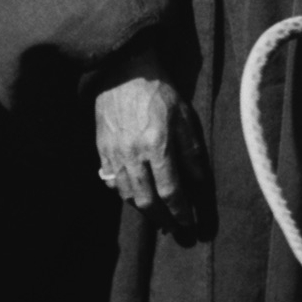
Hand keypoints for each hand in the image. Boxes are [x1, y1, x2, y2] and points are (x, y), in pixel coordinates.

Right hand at [94, 70, 207, 230]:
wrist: (125, 72)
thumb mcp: (185, 118)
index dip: (180, 212)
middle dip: (162, 220)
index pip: (170, 191)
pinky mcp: (102, 150)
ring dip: (144, 210)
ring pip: (127, 195)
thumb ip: (191, 153)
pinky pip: (111, 182)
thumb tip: (199, 183)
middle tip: (174, 229)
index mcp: (157, 146)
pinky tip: (136, 195)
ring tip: (158, 215)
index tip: (189, 224)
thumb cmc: (160, 93)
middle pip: (147, 201)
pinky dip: (124, 194)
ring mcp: (114, 153)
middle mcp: (133, 154)